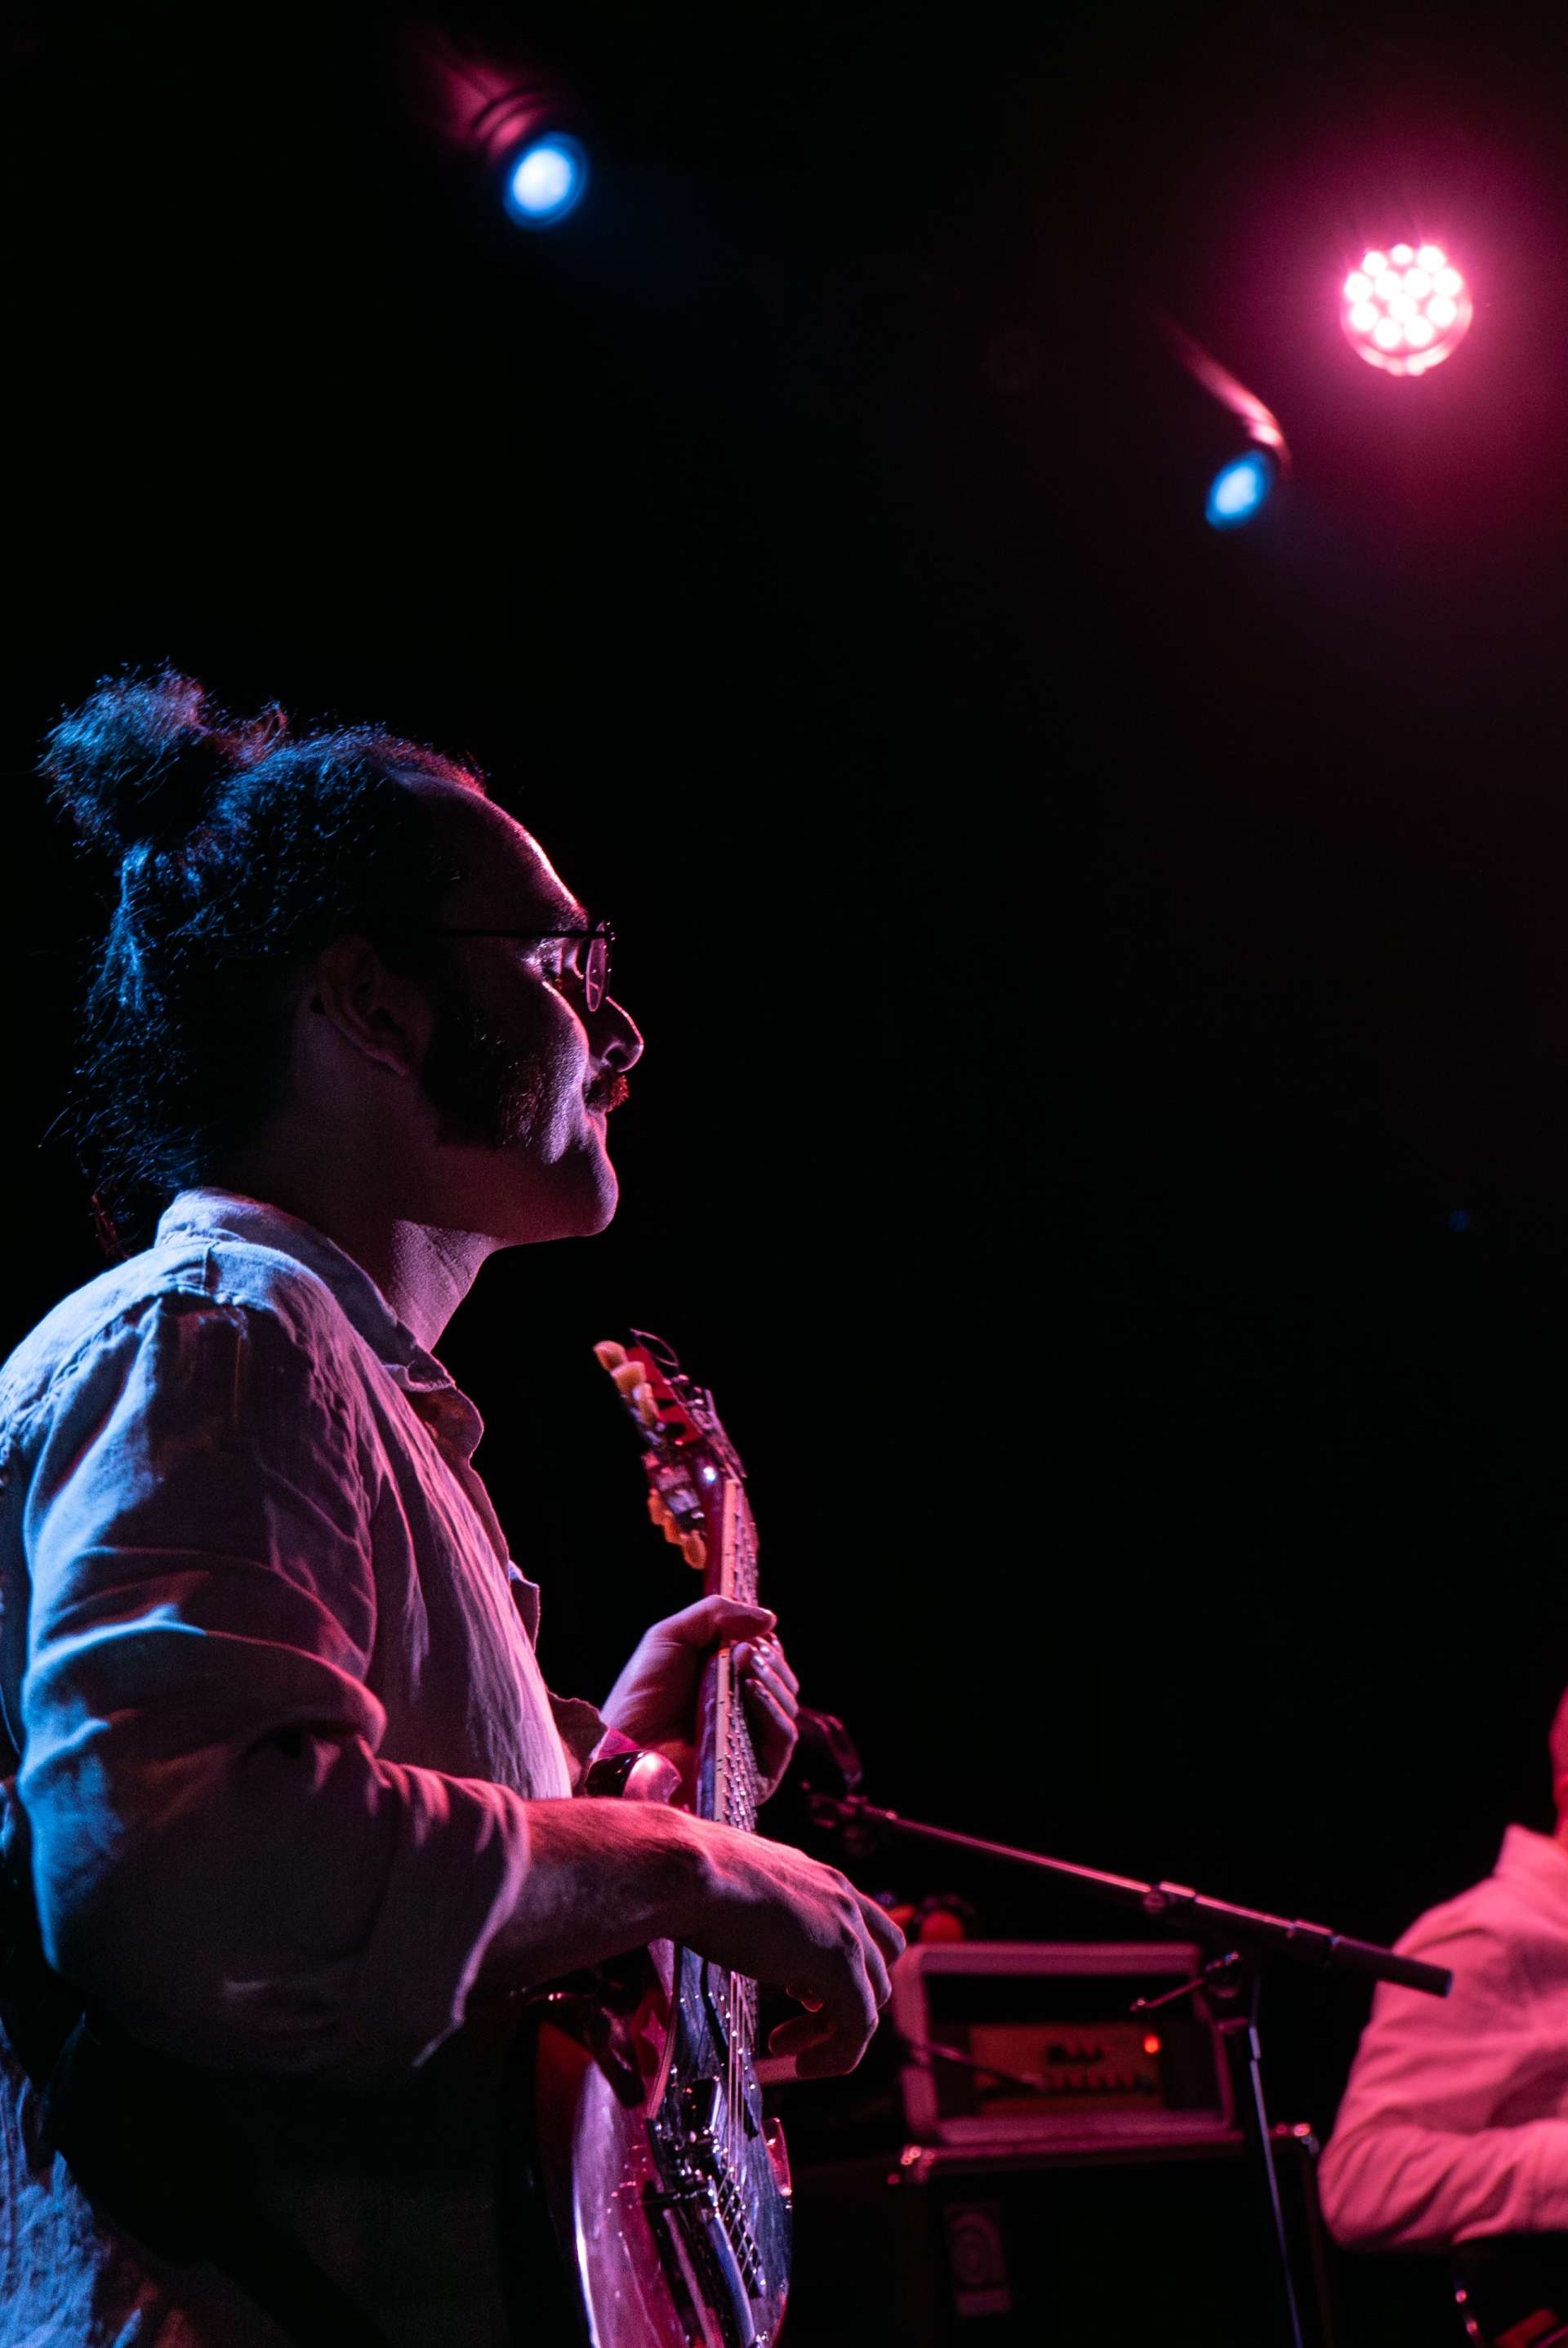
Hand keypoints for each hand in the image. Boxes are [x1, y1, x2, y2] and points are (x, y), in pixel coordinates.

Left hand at [601, 1596, 800, 1799]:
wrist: (626, 1743)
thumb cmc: (642, 1692)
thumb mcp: (672, 1636)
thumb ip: (715, 1614)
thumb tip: (770, 1617)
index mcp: (726, 1680)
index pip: (767, 1657)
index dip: (765, 1641)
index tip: (754, 1630)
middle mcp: (743, 1709)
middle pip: (782, 1677)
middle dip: (769, 1657)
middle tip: (747, 1649)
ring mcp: (751, 1740)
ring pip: (788, 1703)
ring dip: (773, 1676)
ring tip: (746, 1663)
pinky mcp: (757, 1771)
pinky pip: (783, 1736)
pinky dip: (774, 1708)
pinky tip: (751, 1689)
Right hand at [678, 1814, 905, 2076]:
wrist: (691, 1874)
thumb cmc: (695, 1880)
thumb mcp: (740, 1891)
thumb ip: (760, 1910)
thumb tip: (744, 1933)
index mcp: (818, 1878)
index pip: (860, 1926)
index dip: (836, 1968)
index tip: (796, 1995)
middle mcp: (842, 1898)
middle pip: (875, 1965)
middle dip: (838, 2005)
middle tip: (791, 2032)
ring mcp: (846, 1929)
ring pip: (873, 1997)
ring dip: (837, 2033)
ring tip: (792, 2055)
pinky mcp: (841, 1964)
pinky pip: (860, 2024)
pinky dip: (839, 2054)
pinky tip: (802, 2066)